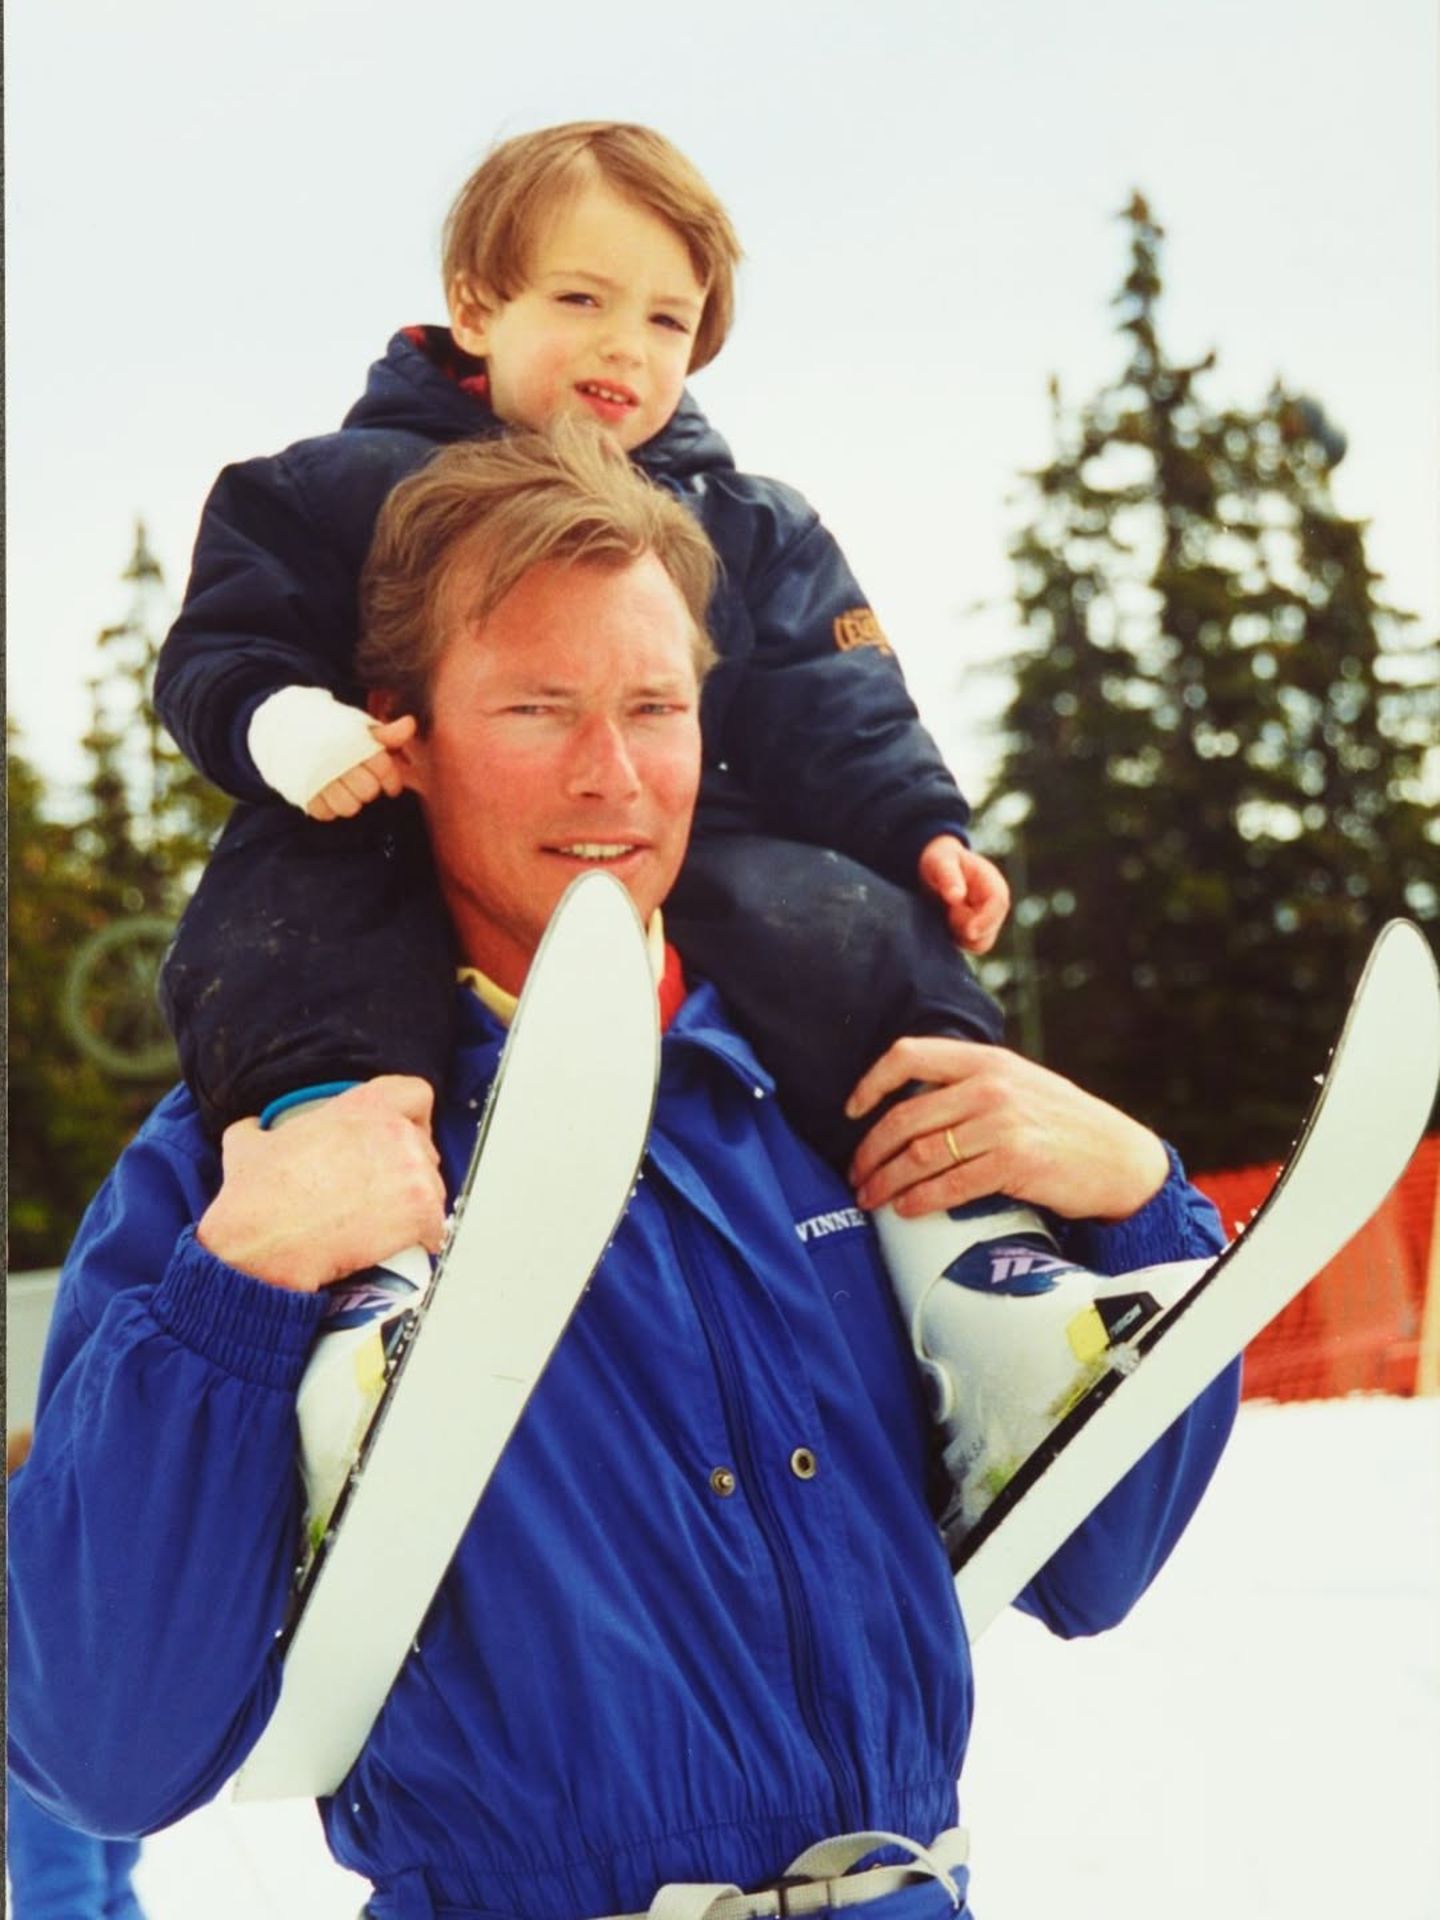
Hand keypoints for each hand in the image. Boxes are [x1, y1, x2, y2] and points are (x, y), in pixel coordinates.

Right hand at [196, 1077, 446, 1291]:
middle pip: (425, 1147)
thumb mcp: (248, 1142)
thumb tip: (254, 1128)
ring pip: (433, 1186)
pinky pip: (437, 1226)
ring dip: (416, 1205)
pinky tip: (403, 1246)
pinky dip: (424, 1239)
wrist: (261, 1242)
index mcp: (362, 1107)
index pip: (415, 1094)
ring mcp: (413, 1172)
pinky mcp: (421, 1212)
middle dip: (409, 1169)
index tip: (403, 1136)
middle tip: (384, 1192)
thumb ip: (260, 1127)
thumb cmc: (256, 1197)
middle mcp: (394, 1132)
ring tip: (386, 1223)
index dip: (412, 1118)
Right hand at [306, 715, 417, 820]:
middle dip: (369, 789)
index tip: (391, 786)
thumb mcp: (358, 726)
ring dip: (350, 801)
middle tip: (360, 781)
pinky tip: (327, 794)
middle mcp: (337, 760)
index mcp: (354, 742)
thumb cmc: (329, 728)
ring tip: (344, 789)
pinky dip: (329, 807)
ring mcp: (318, 777)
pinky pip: (326, 814)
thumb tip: (410, 724)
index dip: (392, 781)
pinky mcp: (303, 792)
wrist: (285, 723)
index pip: (384, 769)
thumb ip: (386, 733)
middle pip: (368, 791)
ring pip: (349, 807)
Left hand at [845, 1036, 1168, 1222]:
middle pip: (905, 1116)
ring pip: (921, 1154)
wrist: (1121, 1159)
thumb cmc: (1065, 1126)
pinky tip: (905, 1209)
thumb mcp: (1020, 1084)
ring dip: (887, 1180)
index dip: (870, 1082)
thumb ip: (971, 1085)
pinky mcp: (1015, 1163)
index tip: (851, 1111)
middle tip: (856, 1173)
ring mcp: (1003, 1124)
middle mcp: (991, 1086)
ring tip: (870, 1197)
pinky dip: (920, 1200)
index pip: (909, 1054)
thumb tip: (910, 1107)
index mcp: (987, 1060)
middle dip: (870, 1150)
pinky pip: (950, 1185)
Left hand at [917, 836, 1009, 952]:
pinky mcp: (976, 931)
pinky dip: (956, 939)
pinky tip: (945, 924)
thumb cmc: (940, 860)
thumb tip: (956, 897)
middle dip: (966, 928)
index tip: (967, 930)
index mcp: (992, 883)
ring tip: (946, 915)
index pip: (1000, 904)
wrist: (937, 868)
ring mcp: (987, 919)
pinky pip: (969, 945)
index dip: (985, 920)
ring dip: (960, 936)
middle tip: (947, 911)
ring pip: (980, 943)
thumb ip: (948, 877)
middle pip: (989, 930)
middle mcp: (994, 904)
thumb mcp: (940, 862)